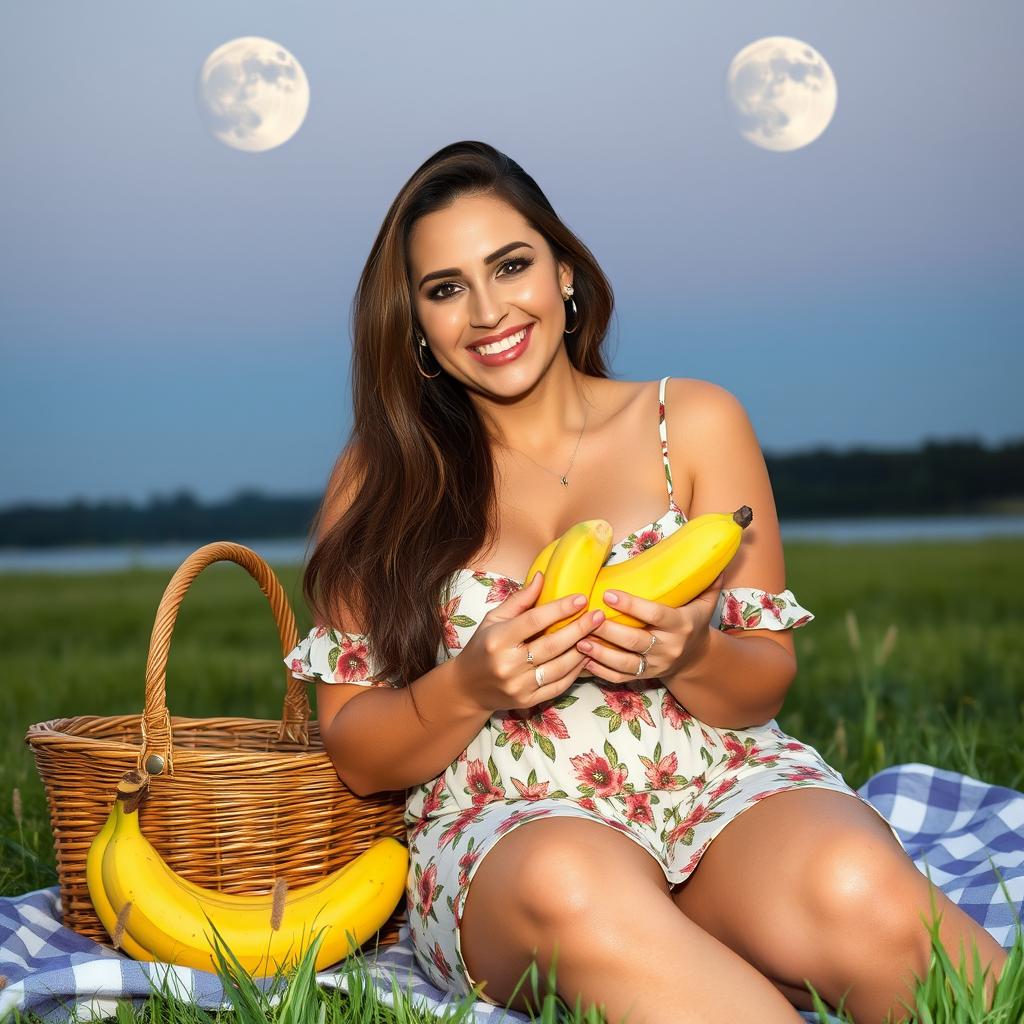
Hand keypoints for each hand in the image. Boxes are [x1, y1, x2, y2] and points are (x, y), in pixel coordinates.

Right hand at [452, 571, 607, 713]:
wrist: (468, 687)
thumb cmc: (483, 647)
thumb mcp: (493, 619)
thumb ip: (519, 600)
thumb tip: (542, 577)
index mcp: (498, 639)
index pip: (533, 621)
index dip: (559, 609)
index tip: (581, 598)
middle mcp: (508, 664)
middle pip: (551, 645)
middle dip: (579, 629)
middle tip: (598, 615)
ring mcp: (519, 685)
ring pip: (559, 667)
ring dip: (582, 650)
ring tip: (597, 635)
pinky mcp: (528, 701)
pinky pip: (559, 686)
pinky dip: (575, 672)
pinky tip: (586, 657)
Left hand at [576, 572, 724, 682]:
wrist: (697, 658)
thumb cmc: (695, 622)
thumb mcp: (706, 602)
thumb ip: (707, 580)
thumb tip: (714, 554)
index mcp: (682, 625)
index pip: (655, 614)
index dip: (632, 605)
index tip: (608, 593)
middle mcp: (669, 647)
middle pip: (635, 641)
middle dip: (609, 631)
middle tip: (586, 617)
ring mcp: (655, 665)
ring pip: (625, 663)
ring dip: (600, 653)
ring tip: (579, 640)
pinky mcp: (644, 677)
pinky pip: (620, 678)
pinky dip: (601, 671)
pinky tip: (583, 660)